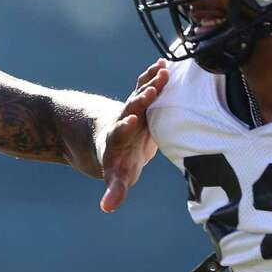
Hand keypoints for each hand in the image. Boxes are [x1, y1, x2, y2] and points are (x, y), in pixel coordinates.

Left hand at [100, 59, 167, 212]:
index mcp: (116, 140)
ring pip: (140, 93)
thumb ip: (114, 189)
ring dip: (150, 83)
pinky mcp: (142, 101)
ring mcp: (133, 109)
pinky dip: (154, 77)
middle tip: (148, 91)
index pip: (118, 133)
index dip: (123, 127)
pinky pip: (147, 86)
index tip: (129, 121)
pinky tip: (164, 63)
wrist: (108, 140)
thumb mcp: (115, 175)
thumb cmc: (117, 161)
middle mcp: (123, 121)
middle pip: (130, 109)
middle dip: (139, 101)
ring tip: (162, 71)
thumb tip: (107, 208)